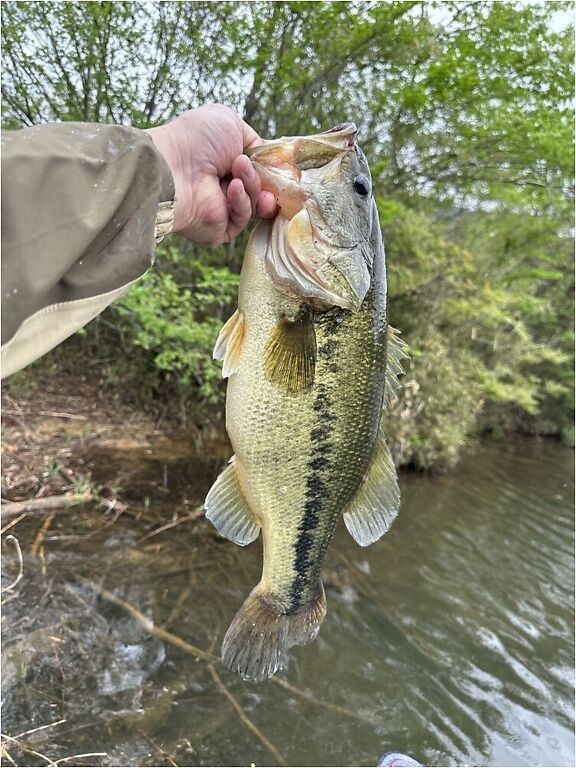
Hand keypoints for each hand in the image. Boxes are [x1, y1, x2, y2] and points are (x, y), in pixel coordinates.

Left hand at [146, 104, 276, 245]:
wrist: (174, 166)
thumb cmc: (196, 141)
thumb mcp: (231, 123)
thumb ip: (254, 140)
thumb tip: (267, 158)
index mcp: (226, 164)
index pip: (260, 172)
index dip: (272, 170)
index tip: (281, 166)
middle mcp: (225, 188)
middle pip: (263, 190)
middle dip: (266, 179)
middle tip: (253, 165)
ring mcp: (223, 210)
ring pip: (256, 204)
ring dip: (252, 184)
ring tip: (237, 169)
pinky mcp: (220, 230)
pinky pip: (243, 219)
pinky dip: (241, 201)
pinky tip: (231, 187)